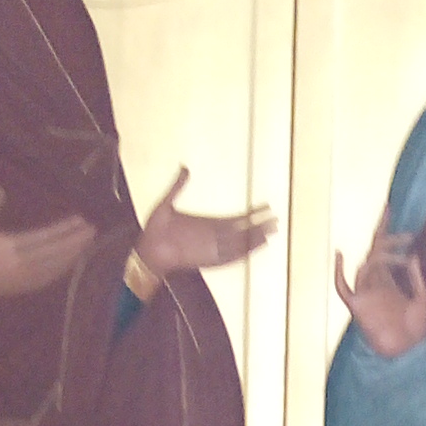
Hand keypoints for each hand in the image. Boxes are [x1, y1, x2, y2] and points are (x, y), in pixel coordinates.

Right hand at [0, 182, 98, 325]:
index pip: (43, 238)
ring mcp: (22, 279)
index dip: (63, 230)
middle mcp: (18, 265)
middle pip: (54, 253)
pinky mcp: (23, 288)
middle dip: (74, 242)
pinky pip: (48, 278)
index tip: (80, 220)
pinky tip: (72, 260)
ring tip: (87, 242)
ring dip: (72, 255)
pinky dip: (62, 269)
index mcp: (6, 248)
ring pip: (54, 267)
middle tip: (93, 229)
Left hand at [138, 165, 275, 273]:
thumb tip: (185, 168)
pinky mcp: (208, 257)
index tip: (266, 207)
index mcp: (207, 223)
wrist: (148, 249)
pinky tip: (255, 247)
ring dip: (255, 239)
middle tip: (277, 221)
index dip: (251, 213)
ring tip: (271, 233)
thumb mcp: (166, 202)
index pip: (235, 218)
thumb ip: (177, 186)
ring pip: (240, 244)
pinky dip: (243, 252)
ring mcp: (212, 247)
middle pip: (243, 232)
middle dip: (259, 227)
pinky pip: (230, 256)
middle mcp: (213, 237)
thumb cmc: (155, 229)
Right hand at [335, 222, 425, 356]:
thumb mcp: (421, 300)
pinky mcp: (356, 306)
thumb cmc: (415, 332)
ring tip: (403, 257)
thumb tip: (413, 255)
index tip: (390, 209)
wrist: (406, 353)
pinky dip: (339, 272)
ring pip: (366, 264)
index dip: (386, 230)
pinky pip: (342, 286)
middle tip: (403, 229)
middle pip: (374, 251)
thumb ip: (415, 278)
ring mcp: (365, 294)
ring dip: (383, 256)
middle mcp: (375, 284)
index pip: (384, 249)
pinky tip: (341, 255)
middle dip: (385, 235)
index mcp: (388, 282)